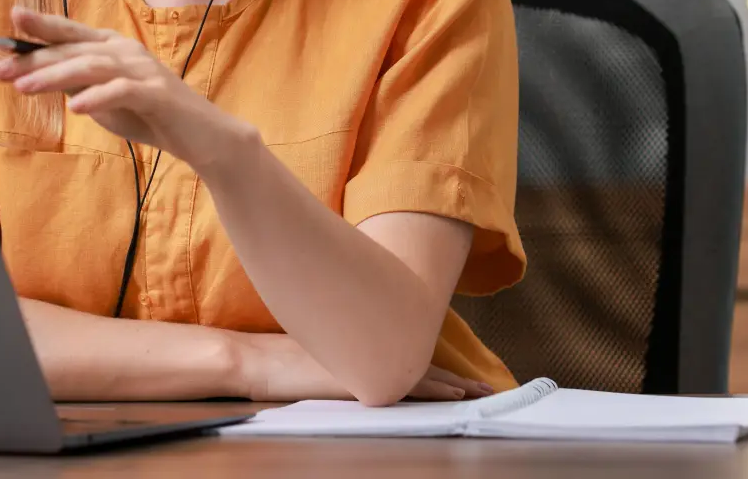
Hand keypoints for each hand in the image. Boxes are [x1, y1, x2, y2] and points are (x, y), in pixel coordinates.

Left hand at [0, 6, 258, 168]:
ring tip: (25, 87)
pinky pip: (123, 91)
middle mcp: (126, 51)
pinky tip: (75, 106)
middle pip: (74, 49)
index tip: (9, 20)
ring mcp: (143, 70)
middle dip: (35, 58)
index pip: (71, 32)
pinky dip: (97, 97)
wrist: (201, 136)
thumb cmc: (150, 115)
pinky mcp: (157, 94)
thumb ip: (76, 82)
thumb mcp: (104, 98)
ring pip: (92, 66)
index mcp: (113, 47)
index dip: (41, 25)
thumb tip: (36, 74)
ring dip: (55, 75)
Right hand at [234, 332, 492, 402]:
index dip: (440, 372)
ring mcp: (370, 368)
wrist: (262, 361)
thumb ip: (346, 351)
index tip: (464, 379)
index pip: (411, 360)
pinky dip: (432, 392)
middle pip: (425, 368)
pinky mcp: (366, 382)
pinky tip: (452, 397)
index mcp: (366, 349)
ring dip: (453, 387)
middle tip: (485, 388)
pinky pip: (407, 388)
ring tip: (479, 394)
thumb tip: (359, 355)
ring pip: (422, 378)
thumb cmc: (284, 358)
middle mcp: (373, 356)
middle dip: (456, 381)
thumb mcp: (322, 350)